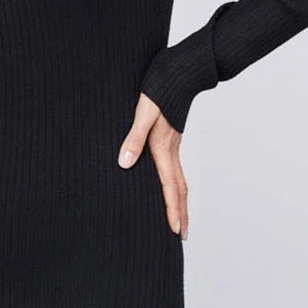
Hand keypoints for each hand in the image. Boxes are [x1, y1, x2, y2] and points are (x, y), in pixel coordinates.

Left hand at [117, 94, 187, 238]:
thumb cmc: (159, 89)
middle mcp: (171, 151)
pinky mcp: (171, 139)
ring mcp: (173, 146)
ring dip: (180, 202)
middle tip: (182, 236)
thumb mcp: (142, 112)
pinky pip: (175, 169)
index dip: (172, 209)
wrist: (180, 71)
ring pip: (179, 180)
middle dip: (181, 213)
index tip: (175, 231)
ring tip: (180, 219)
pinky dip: (175, 186)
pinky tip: (170, 189)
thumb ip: (133, 137)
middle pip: (180, 189)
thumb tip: (125, 163)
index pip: (170, 186)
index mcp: (164, 148)